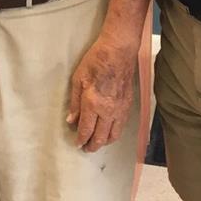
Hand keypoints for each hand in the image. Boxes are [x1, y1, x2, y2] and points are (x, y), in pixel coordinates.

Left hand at [66, 37, 135, 151]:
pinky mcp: (128, 105)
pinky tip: (109, 131)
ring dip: (105, 142)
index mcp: (93, 104)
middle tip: (86, 148)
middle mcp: (108, 111)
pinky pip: (121, 126)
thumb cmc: (96, 61)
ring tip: (97, 143)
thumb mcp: (78, 79)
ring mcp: (120, 109)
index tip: (77, 144)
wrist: (119, 51)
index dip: (81, 140)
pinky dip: (114, 133)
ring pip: (113, 135)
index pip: (86, 130)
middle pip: (101, 138)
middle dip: (92, 146)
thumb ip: (75, 102)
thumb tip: (71, 120)